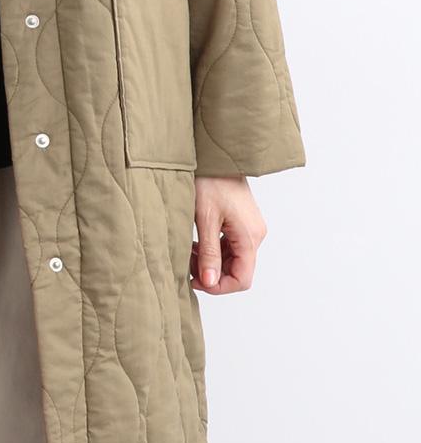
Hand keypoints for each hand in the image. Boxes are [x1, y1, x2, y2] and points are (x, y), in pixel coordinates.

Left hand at [190, 175, 265, 294]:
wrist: (215, 155)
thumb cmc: (210, 181)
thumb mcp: (205, 220)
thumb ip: (209, 254)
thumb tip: (209, 283)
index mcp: (250, 236)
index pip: (242, 279)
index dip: (219, 286)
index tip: (195, 281)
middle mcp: (255, 234)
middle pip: (237, 270)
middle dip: (211, 273)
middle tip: (186, 264)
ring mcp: (249, 228)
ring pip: (231, 259)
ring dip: (209, 261)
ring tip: (187, 251)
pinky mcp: (241, 222)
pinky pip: (229, 246)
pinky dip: (212, 249)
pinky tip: (194, 243)